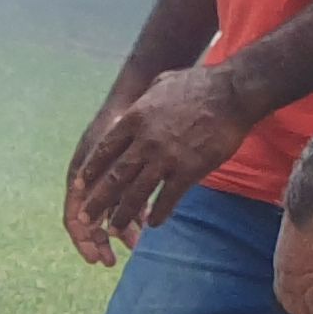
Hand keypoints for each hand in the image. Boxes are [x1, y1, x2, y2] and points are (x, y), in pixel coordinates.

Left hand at [68, 65, 258, 259]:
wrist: (232, 93)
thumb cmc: (199, 84)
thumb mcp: (161, 83)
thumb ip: (144, 98)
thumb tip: (135, 101)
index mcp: (135, 119)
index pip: (104, 150)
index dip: (91, 171)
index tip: (80, 185)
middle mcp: (144, 141)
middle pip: (113, 178)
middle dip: (96, 202)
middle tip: (85, 218)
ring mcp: (165, 158)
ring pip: (135, 194)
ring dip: (122, 215)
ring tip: (113, 230)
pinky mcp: (187, 171)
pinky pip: (167, 200)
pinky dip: (158, 214)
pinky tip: (153, 224)